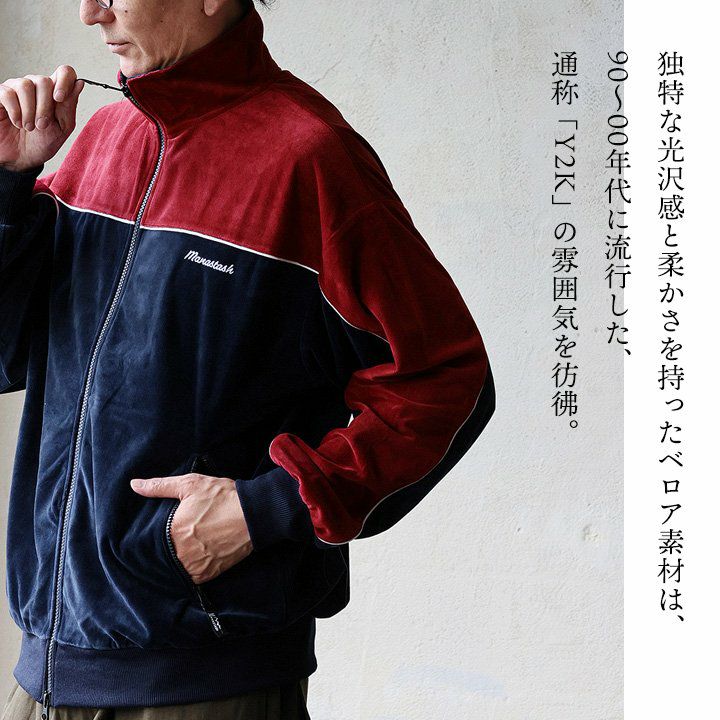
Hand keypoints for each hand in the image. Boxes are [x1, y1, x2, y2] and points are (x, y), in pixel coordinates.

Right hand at [0, 65, 84, 172]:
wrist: (22, 157)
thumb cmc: (43, 142)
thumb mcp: (62, 127)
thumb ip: (69, 106)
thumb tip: (79, 83)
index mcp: (55, 93)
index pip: (64, 72)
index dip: (64, 80)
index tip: (59, 98)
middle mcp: (36, 86)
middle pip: (43, 80)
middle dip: (45, 107)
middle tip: (42, 125)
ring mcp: (16, 88)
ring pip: (25, 85)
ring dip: (29, 111)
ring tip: (28, 127)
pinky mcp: (0, 94)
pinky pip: (8, 93)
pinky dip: (15, 112)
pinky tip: (17, 122)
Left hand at [130, 471, 253, 583]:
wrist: (255, 514)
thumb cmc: (222, 498)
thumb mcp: (191, 484)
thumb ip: (160, 486)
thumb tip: (134, 485)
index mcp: (173, 532)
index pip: (150, 540)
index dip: (154, 535)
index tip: (161, 530)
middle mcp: (181, 553)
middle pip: (163, 555)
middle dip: (166, 547)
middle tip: (176, 537)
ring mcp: (196, 566)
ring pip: (176, 567)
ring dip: (178, 559)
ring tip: (185, 547)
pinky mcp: (210, 573)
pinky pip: (192, 576)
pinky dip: (192, 568)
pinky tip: (196, 555)